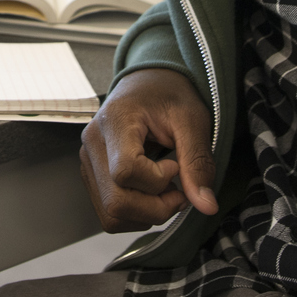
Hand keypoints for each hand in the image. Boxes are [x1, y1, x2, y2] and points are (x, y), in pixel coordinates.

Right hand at [79, 68, 218, 231]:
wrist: (149, 82)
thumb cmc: (169, 94)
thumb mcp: (192, 120)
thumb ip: (198, 163)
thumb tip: (207, 206)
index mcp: (115, 120)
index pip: (125, 171)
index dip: (157, 179)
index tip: (174, 165)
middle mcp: (93, 143)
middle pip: (116, 201)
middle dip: (156, 208)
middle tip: (179, 192)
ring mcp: (89, 161)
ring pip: (111, 214)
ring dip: (146, 215)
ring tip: (166, 191)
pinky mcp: (92, 175)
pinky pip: (109, 213)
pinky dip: (136, 214)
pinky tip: (152, 194)